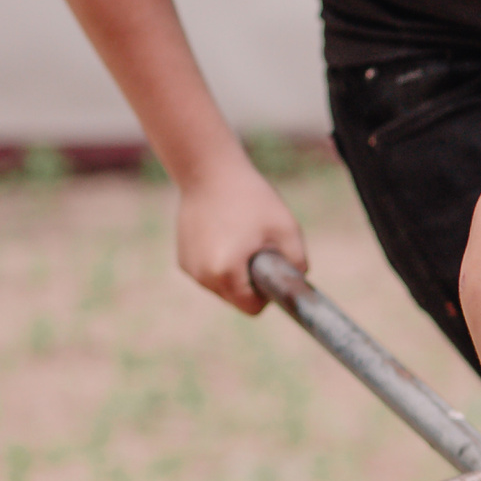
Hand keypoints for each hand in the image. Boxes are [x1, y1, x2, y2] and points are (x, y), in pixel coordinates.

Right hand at [175, 160, 306, 312]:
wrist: (210, 173)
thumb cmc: (252, 199)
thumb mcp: (288, 230)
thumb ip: (297, 264)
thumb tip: (296, 284)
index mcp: (226, 273)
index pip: (252, 308)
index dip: (267, 294)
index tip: (272, 270)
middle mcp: (202, 276)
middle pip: (236, 299)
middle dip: (251, 282)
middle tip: (259, 248)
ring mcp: (190, 268)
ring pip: (222, 286)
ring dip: (235, 272)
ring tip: (242, 239)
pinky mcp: (183, 259)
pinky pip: (209, 272)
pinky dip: (220, 262)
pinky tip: (226, 234)